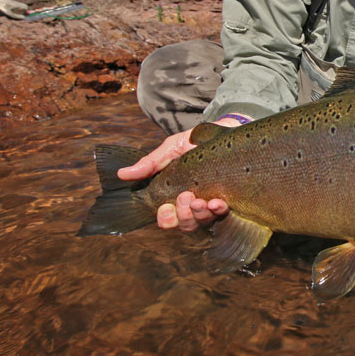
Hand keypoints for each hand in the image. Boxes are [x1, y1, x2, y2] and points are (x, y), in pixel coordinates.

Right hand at [117, 114, 248, 230]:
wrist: (226, 130)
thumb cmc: (196, 142)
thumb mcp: (171, 148)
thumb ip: (151, 163)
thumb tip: (122, 174)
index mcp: (177, 195)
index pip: (168, 219)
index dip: (165, 219)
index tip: (165, 207)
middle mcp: (194, 203)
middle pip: (185, 225)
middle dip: (183, 216)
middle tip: (186, 197)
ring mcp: (212, 203)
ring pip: (203, 222)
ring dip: (200, 215)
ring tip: (202, 201)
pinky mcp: (231, 199)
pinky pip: (223, 214)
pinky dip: (218, 211)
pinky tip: (218, 202)